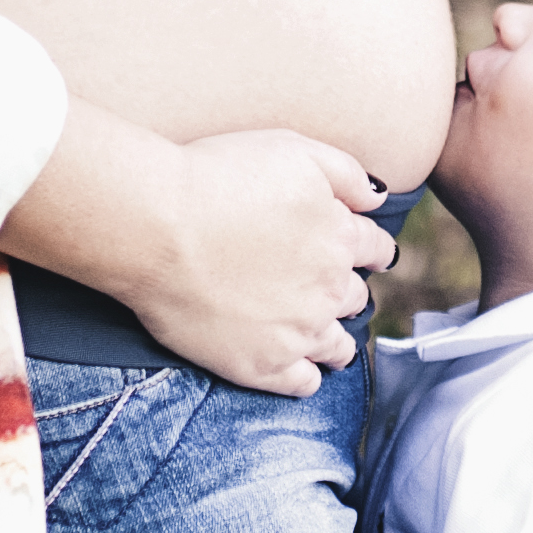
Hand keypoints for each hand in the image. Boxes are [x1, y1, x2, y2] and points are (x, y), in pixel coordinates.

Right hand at [124, 128, 390, 395]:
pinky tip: (297, 367)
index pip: (375, 248)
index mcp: (339, 237)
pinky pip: (304, 384)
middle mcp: (328, 289)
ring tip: (324, 336)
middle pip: (356, 296)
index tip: (368, 253)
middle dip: (346, 289)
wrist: (155, 226)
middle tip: (327, 287)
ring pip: (338, 346)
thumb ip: (347, 173)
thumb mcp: (293, 149)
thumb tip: (378, 198)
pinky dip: (306, 375)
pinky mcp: (261, 366)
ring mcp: (297, 332)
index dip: (371, 247)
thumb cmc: (215, 177)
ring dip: (335, 338)